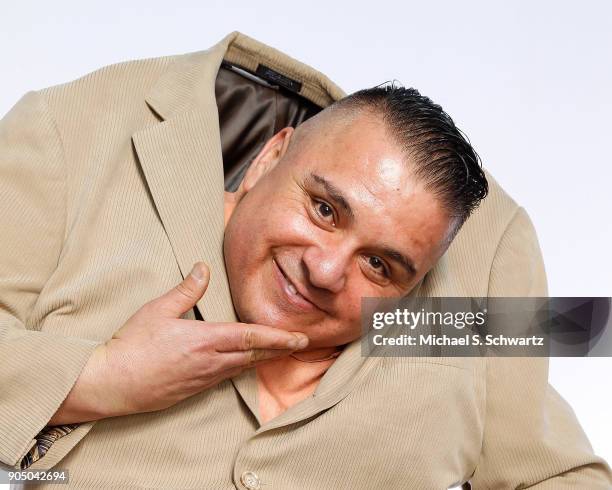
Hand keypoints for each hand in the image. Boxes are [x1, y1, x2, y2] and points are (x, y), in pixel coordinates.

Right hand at [49, 262, 307, 423]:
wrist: (111, 384)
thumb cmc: (133, 345)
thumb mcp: (158, 310)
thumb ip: (186, 290)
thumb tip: (204, 268)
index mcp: (205, 340)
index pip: (251, 336)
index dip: (278, 337)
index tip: (299, 338)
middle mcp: (210, 362)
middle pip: (254, 355)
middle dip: (280, 349)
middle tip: (301, 344)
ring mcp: (203, 379)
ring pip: (242, 367)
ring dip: (264, 358)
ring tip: (280, 351)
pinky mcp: (194, 390)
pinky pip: (227, 377)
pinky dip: (243, 367)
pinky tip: (245, 363)